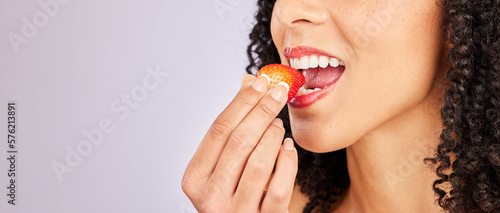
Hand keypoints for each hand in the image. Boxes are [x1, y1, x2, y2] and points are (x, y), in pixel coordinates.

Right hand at [182, 74, 297, 212]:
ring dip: (273, 135)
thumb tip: (249, 83)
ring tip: (278, 123)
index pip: (219, 129)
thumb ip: (230, 130)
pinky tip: (288, 147)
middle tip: (279, 91)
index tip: (260, 81)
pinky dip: (287, 162)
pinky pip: (278, 186)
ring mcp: (236, 211)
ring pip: (259, 162)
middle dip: (262, 111)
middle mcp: (211, 197)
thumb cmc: (229, 194)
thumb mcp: (220, 166)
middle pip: (238, 142)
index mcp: (195, 179)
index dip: (242, 101)